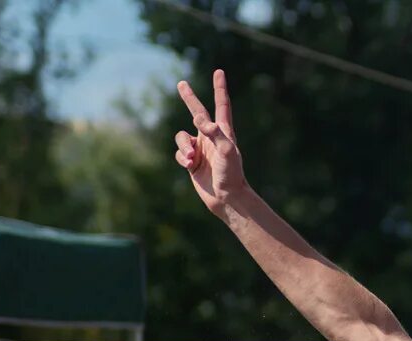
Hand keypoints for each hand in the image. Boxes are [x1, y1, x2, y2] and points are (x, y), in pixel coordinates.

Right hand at [175, 70, 246, 216]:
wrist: (227, 198)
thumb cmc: (231, 174)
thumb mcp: (226, 152)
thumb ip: (215, 133)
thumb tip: (201, 120)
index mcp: (223, 132)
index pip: (221, 105)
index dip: (219, 88)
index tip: (219, 72)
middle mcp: (211, 138)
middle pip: (197, 113)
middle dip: (189, 99)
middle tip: (181, 83)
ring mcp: (201, 150)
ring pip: (182, 137)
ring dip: (183, 146)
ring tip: (193, 158)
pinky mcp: (192, 163)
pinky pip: (180, 154)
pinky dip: (182, 158)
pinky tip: (190, 166)